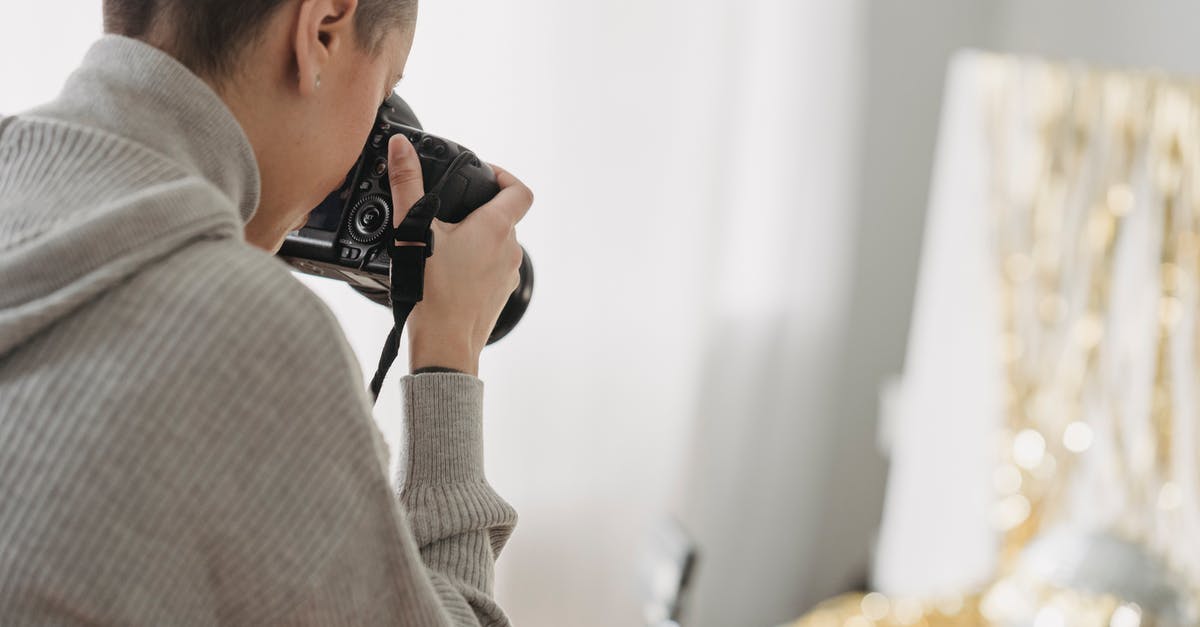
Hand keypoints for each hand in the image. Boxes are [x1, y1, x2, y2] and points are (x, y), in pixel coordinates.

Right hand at [386, 135, 532, 375]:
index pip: (520, 190)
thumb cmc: (432, 292)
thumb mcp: (413, 230)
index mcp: (495, 228)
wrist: (444, 346)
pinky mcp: (500, 296)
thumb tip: (401, 148)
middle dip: (478, 211)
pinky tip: (447, 273)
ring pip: (497, 245)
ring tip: (442, 245)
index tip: (485, 175)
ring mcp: (508, 275)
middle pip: (504, 217)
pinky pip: (492, 270)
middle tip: (448, 213)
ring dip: (475, 239)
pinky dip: (474, 265)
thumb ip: (406, 184)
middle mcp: (510, 250)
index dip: (505, 176)